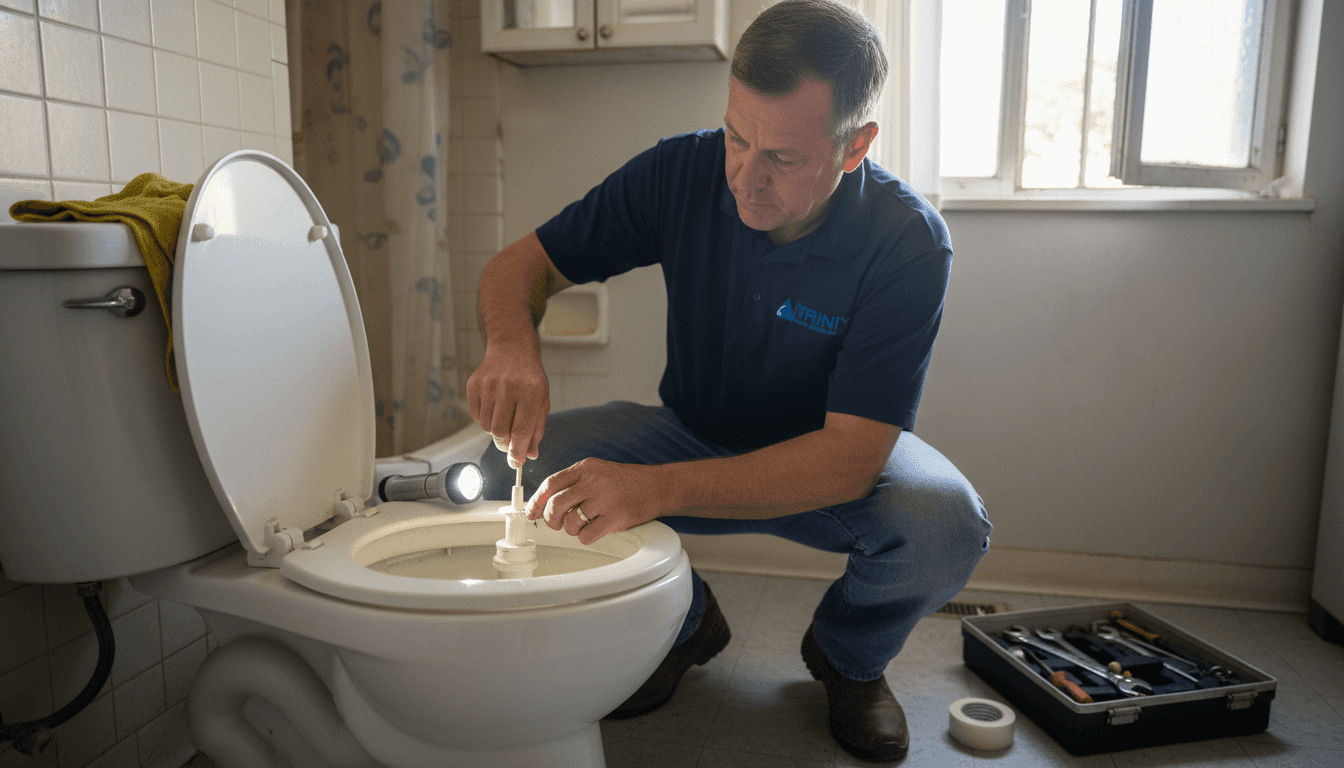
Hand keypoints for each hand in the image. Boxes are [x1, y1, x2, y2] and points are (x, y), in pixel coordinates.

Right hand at [465, 347, 548, 467]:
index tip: (516, 463)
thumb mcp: (542, 400)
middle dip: (505, 444)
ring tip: (504, 419)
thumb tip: (529, 455)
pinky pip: (476, 415)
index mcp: (531, 391)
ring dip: (495, 431)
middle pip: (501, 431)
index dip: (518, 451)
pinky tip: (494, 407)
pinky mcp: (474, 384)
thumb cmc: (530, 378)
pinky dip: (485, 419)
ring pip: (487, 426)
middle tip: (508, 444)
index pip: (522, 430)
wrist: (512, 349)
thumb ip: (537, 429)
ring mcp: (489, 384)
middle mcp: (509, 387)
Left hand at [528, 459, 667, 543]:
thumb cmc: (626, 481)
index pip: (551, 484)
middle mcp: (593, 481)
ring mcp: (604, 500)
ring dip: (571, 530)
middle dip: (551, 519)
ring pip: (570, 523)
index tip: (532, 512)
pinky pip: (587, 535)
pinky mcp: (615, 518)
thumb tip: (544, 503)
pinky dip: (585, 538)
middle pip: (556, 505)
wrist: (657, 485)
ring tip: (582, 525)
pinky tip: (594, 530)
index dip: (537, 501)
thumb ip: (573, 483)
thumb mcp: (597, 471)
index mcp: (586, 468)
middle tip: (556, 524)